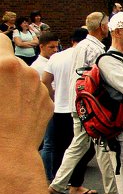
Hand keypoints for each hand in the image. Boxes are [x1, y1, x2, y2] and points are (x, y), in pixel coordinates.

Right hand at [0, 33, 51, 150]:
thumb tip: (1, 66)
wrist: (8, 153)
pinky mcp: (47, 101)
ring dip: (14, 83)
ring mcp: (40, 87)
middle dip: (2, 71)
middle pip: (11, 62)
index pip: (0, 40)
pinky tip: (15, 112)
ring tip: (4, 104)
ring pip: (24, 76)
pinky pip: (33, 91)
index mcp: (6, 65)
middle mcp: (27, 72)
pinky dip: (25, 97)